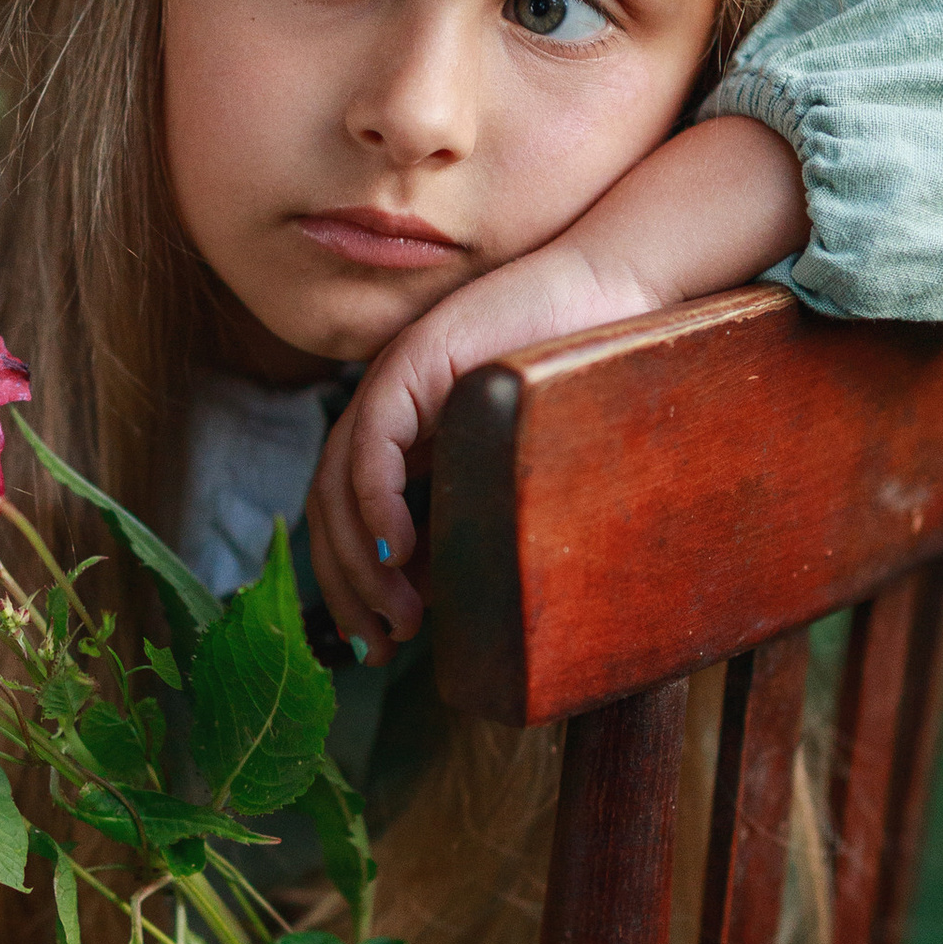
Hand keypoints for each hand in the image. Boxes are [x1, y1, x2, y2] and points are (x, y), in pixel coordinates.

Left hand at [305, 112, 808, 660]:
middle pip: (328, 511)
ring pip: (337, 487)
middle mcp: (383, 413)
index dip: (350, 588)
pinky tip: (399, 553)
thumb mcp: (512, 473)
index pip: (344, 521)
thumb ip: (468, 522)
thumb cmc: (582, 385)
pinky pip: (370, 449)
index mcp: (404, 439)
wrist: (614, 296)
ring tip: (400, 616)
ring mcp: (390, 386)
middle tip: (382, 646)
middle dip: (347, 589)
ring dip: (360, 563)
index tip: (380, 646)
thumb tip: (434, 606)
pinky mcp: (411, 365)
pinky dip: (376, 506)